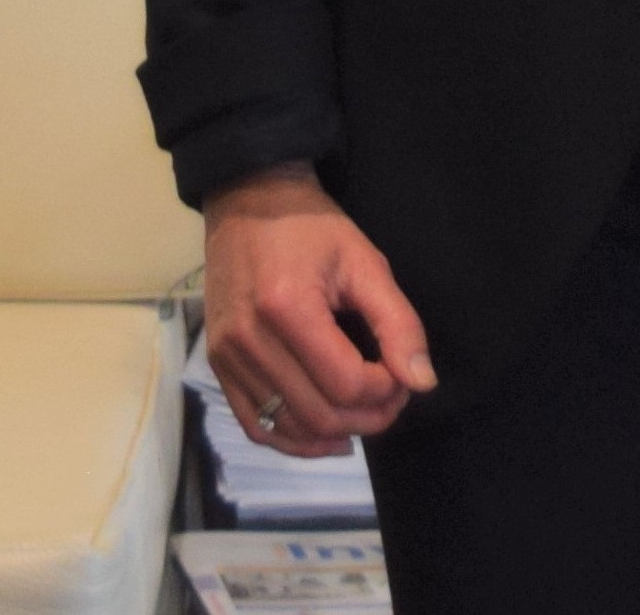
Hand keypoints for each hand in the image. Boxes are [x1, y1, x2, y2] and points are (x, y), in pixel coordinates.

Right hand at [203, 171, 437, 457]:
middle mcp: (250, 340)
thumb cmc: (311, 227)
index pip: (346, 383)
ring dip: (335, 433)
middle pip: (319, 413)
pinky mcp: (217, 364)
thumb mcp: (364, 261)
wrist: (249, 201)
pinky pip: (254, 424)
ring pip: (288, 427)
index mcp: (288, 308)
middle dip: (367, 417)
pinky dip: (292, 439)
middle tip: (392, 397)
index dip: (385, 391)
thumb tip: (422, 382)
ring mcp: (227, 356)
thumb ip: (398, 322)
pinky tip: (323, 434)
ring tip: (364, 413)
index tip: (402, 375)